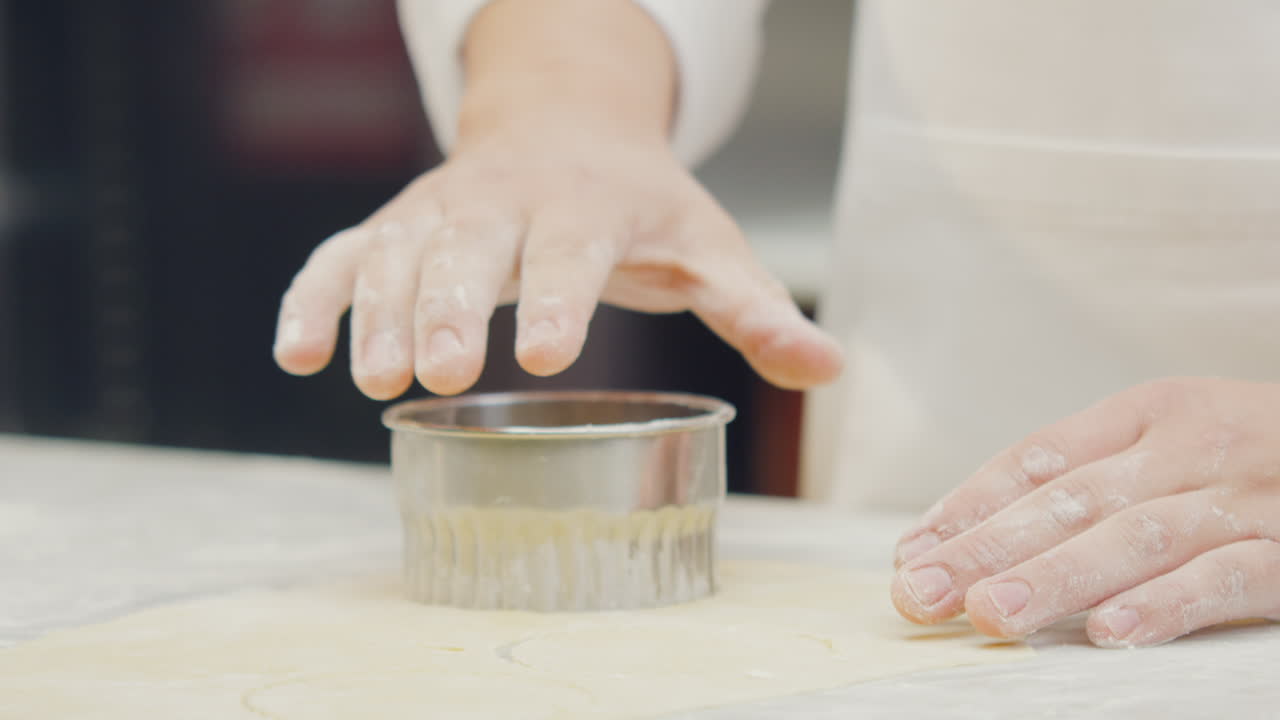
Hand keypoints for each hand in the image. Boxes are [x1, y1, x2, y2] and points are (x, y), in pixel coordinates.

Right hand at [271, 125, 841, 398]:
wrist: (566, 125)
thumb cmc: (644, 204)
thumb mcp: (710, 247)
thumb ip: (757, 310)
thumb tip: (830, 369)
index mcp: (591, 206)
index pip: (573, 251)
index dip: (558, 300)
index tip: (544, 356)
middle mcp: (507, 202)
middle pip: (471, 251)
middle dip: (449, 311)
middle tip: (434, 376)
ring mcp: (443, 210)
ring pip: (397, 254)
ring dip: (376, 314)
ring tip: (367, 380)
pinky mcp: (399, 223)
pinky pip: (344, 254)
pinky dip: (316, 297)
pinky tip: (297, 354)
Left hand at [890, 377, 1279, 647]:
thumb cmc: (1251, 453)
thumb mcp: (1169, 439)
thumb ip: (1084, 477)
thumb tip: (959, 534)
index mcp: (1147, 412)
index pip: (1036, 458)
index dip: (970, 507)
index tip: (911, 554)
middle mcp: (1189, 447)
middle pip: (1070, 499)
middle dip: (987, 548)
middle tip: (920, 594)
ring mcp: (1245, 499)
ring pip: (1137, 538)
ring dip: (1058, 578)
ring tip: (992, 614)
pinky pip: (1228, 579)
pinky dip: (1167, 605)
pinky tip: (1110, 636)